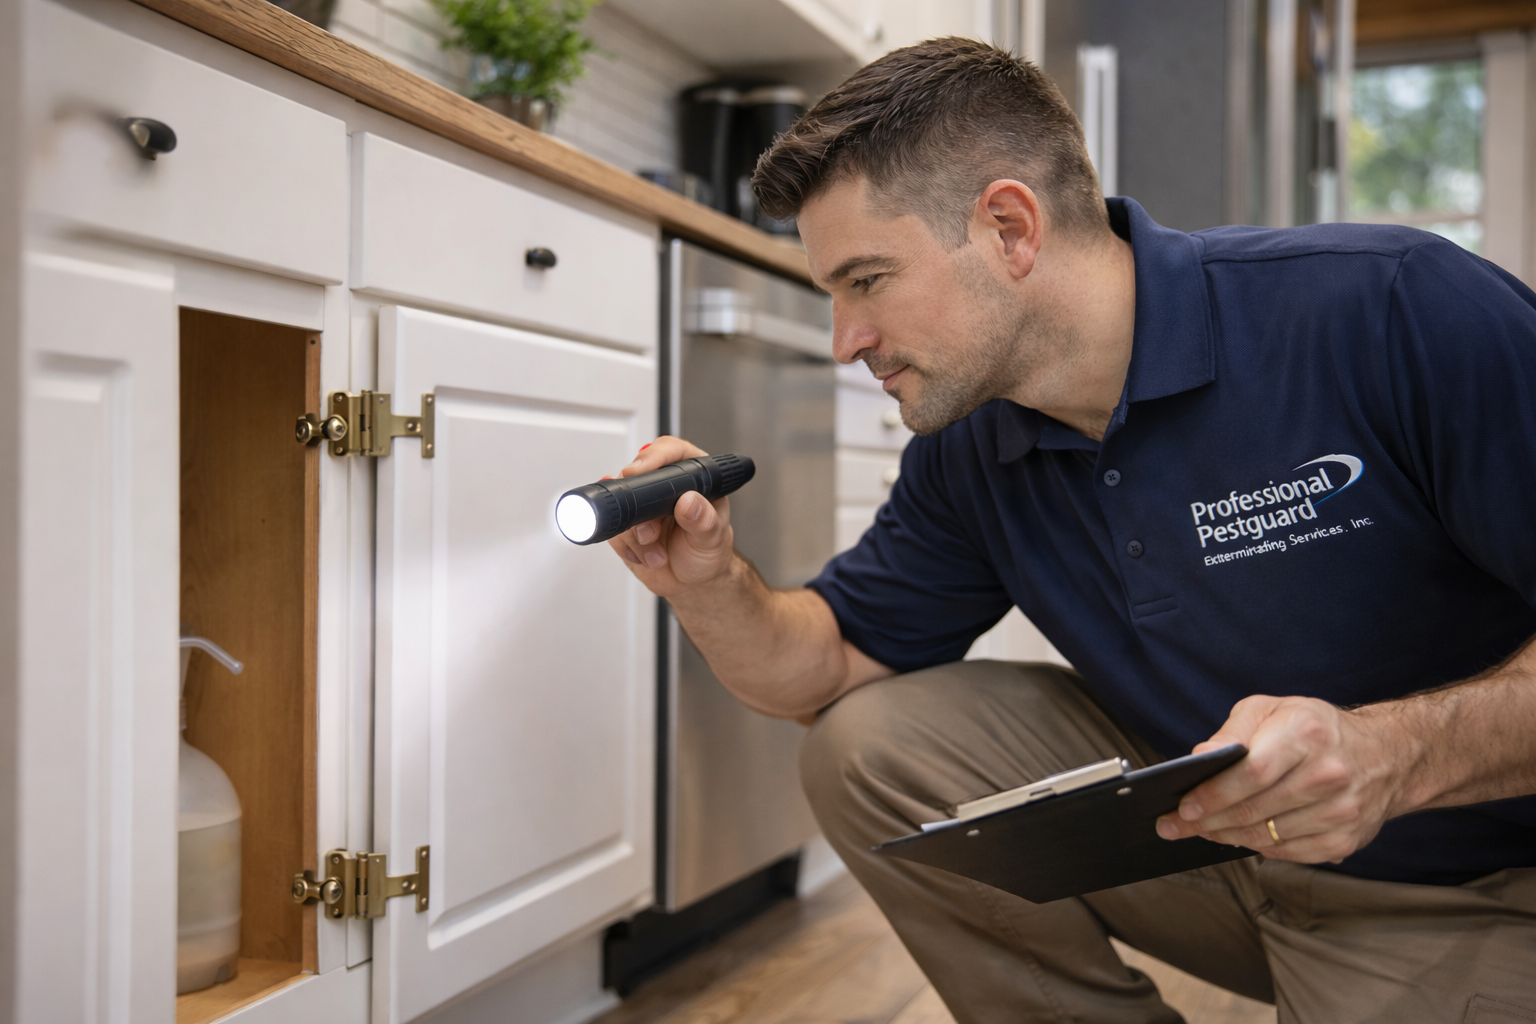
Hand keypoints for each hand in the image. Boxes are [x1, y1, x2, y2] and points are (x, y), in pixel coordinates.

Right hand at [606, 436, 736, 597]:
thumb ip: (704, 521)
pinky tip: (647, 556)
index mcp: (693, 477)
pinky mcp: (627, 526)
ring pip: (622, 507)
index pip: (671, 451)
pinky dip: (628, 547)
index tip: (640, 471)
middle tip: (649, 532)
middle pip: (637, 477)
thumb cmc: (708, 554)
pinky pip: (615, 530)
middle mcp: (665, 487)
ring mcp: (643, 506)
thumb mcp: (712, 538)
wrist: (693, 583)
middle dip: (640, 510)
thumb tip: (690, 501)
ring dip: (636, 535)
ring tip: (657, 552)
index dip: (653, 456)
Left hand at [1154, 695, 1413, 863]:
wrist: (1385, 756)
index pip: (1252, 772)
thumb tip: (1199, 759)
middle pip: (1255, 809)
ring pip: (1267, 836)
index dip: (1214, 793)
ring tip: (1200, 830)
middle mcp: (1330, 774)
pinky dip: (1256, 846)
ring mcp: (1341, 812)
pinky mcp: (1345, 841)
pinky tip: (1237, 836)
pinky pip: (1287, 852)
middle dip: (1207, 821)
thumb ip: (1233, 731)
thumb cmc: (1314, 728)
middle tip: (1174, 825)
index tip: (1184, 805)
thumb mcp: (1271, 709)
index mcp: (1308, 734)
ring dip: (1226, 836)